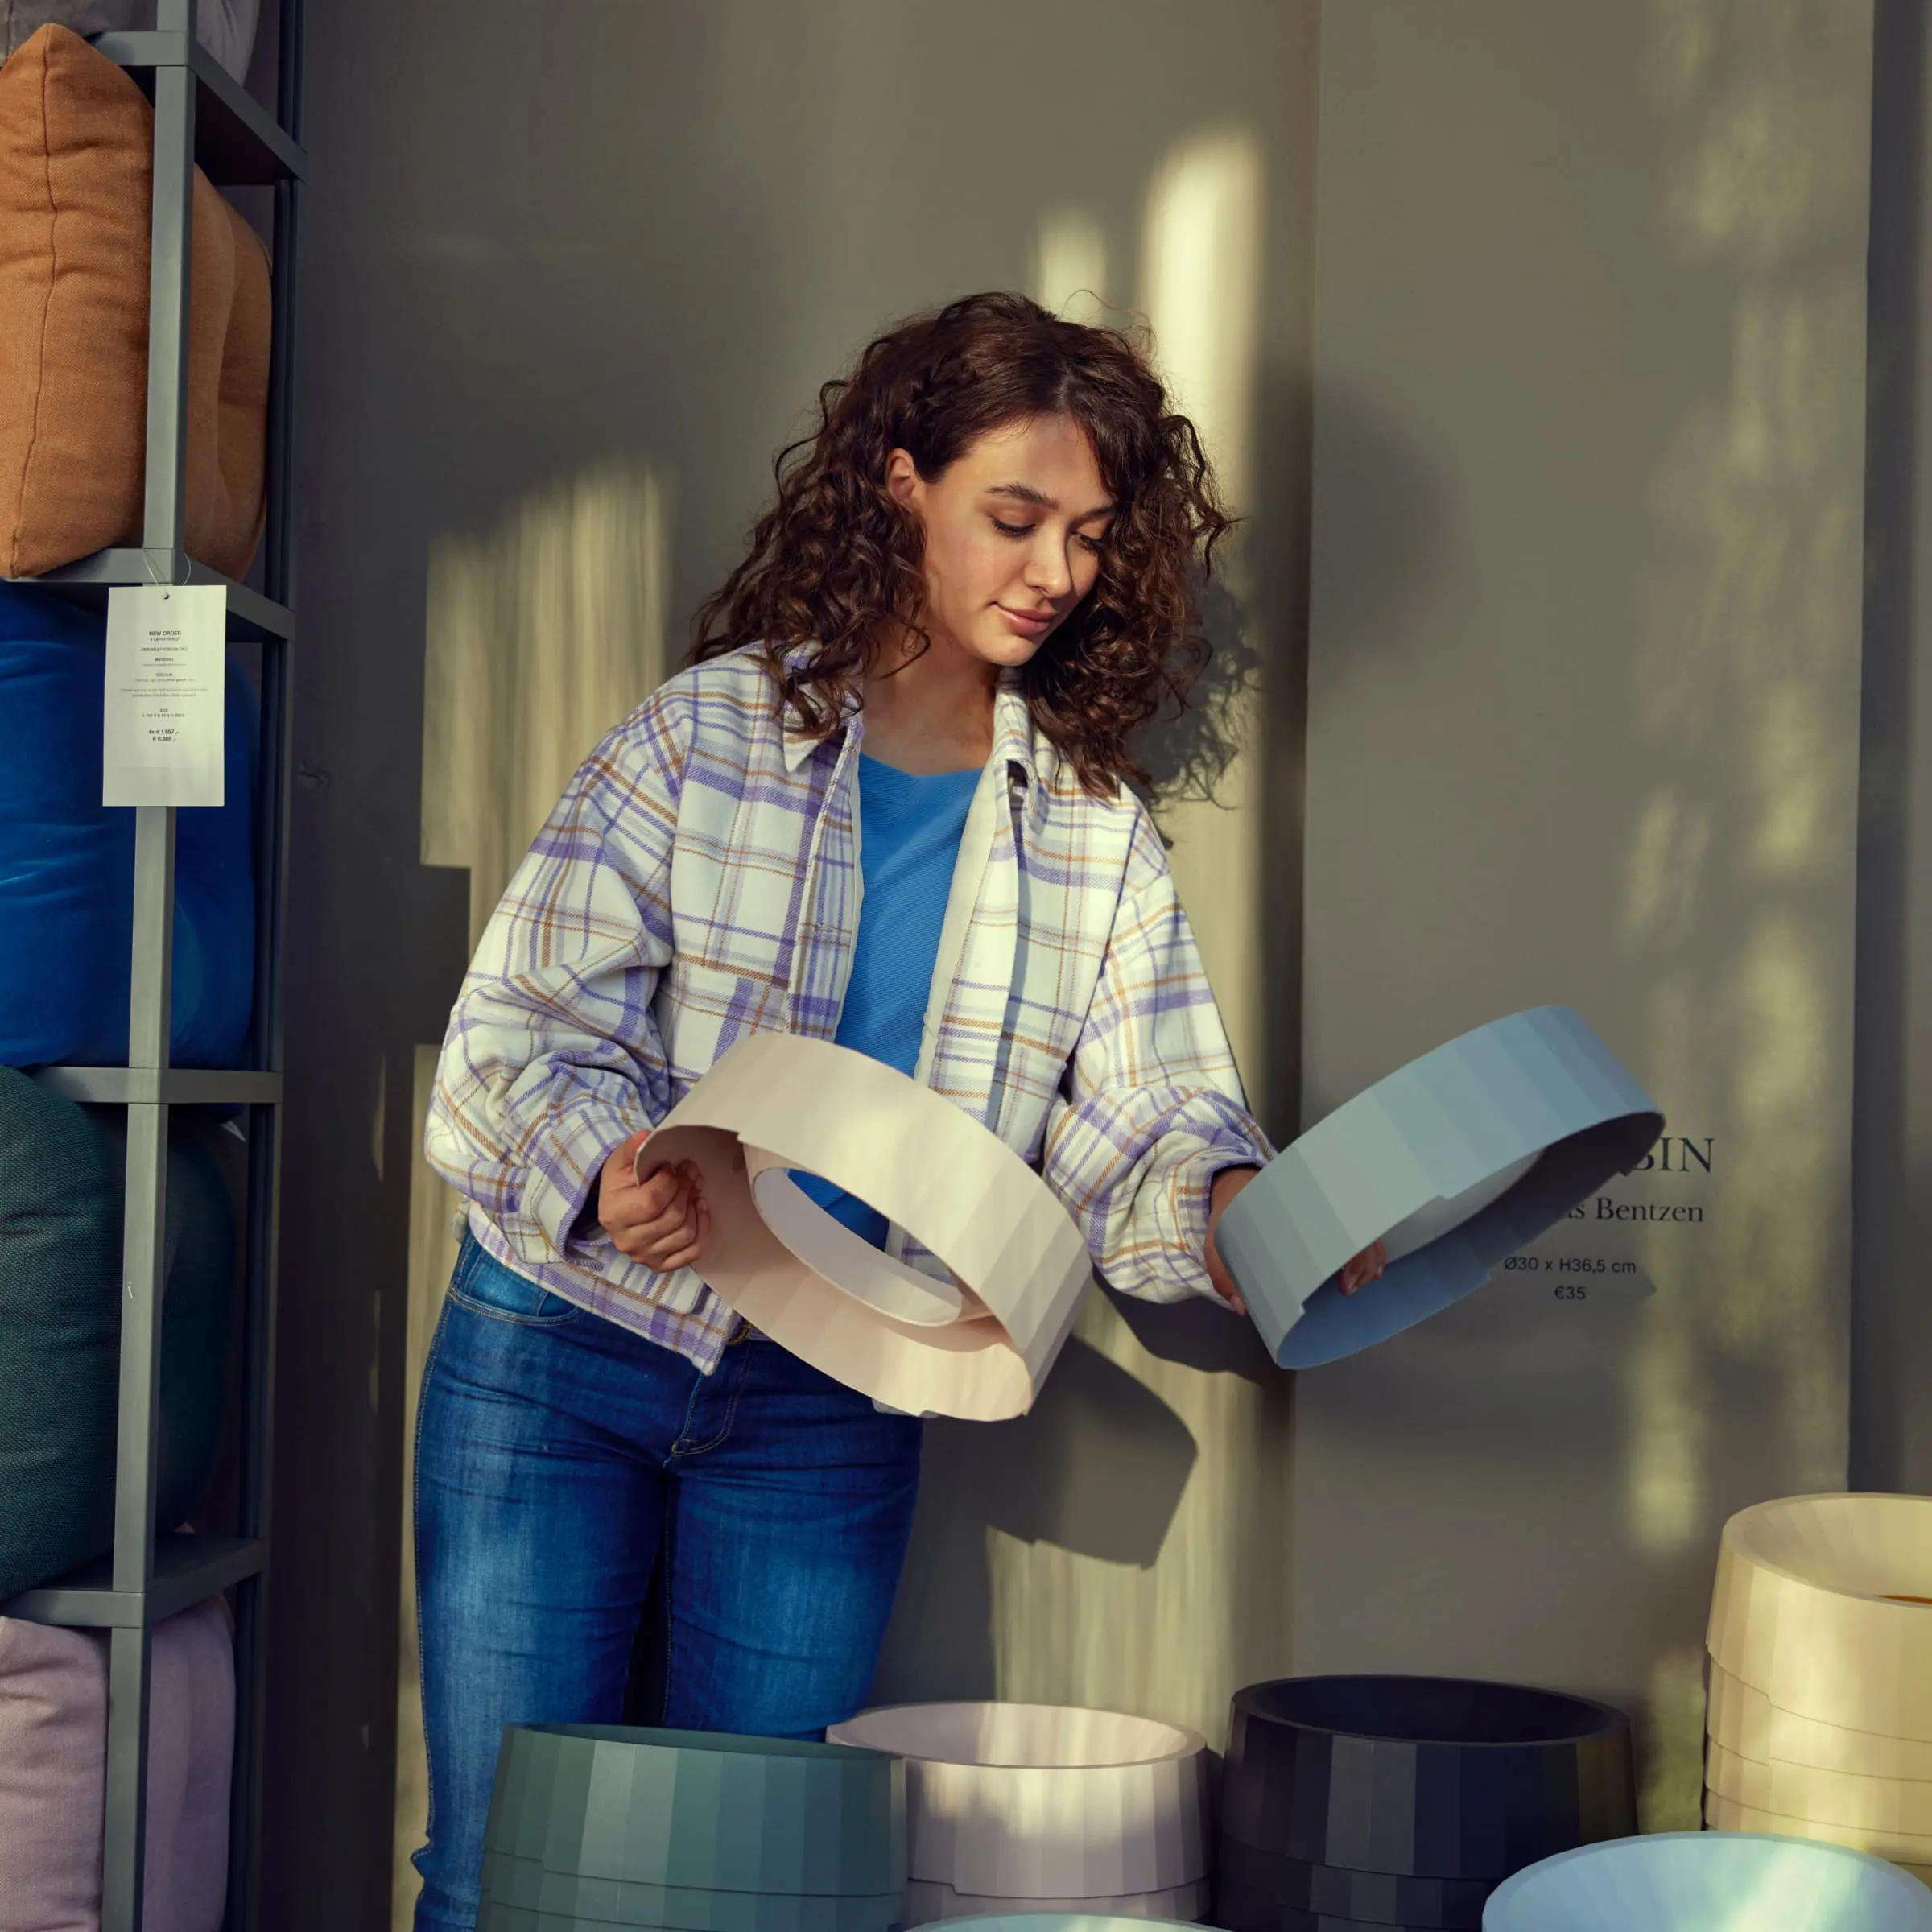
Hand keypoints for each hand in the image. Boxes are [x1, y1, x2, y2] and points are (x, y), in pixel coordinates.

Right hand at [596, 1129, 710, 1271]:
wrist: (617, 1205)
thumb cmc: (621, 1181)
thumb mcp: (622, 1161)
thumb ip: (634, 1148)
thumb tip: (647, 1136)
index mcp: (614, 1215)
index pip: (652, 1201)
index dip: (670, 1180)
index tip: (671, 1167)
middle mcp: (627, 1241)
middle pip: (673, 1218)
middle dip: (687, 1190)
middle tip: (691, 1172)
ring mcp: (645, 1256)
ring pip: (685, 1234)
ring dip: (696, 1208)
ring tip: (695, 1190)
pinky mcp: (661, 1264)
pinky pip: (692, 1253)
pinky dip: (703, 1230)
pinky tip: (700, 1210)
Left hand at [1206, 1169, 1387, 1310]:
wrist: (1234, 1179)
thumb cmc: (1230, 1213)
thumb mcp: (1219, 1242)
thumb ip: (1224, 1274)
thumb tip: (1243, 1307)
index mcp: (1290, 1208)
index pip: (1333, 1225)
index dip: (1347, 1255)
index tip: (1343, 1281)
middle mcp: (1314, 1203)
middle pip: (1355, 1229)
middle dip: (1361, 1262)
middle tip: (1347, 1288)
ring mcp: (1323, 1204)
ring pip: (1363, 1227)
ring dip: (1368, 1257)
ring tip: (1357, 1283)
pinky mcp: (1327, 1210)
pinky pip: (1360, 1225)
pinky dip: (1370, 1247)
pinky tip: (1373, 1269)